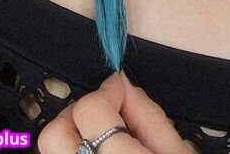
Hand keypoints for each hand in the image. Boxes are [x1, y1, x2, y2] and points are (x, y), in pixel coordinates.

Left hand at [36, 70, 194, 152]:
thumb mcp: (178, 153)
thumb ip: (149, 115)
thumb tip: (122, 83)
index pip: (89, 110)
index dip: (107, 91)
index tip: (121, 89)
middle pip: (54, 134)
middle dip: (78, 113)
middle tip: (107, 111)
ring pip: (51, 150)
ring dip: (73, 133)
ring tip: (104, 135)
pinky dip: (73, 150)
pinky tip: (98, 151)